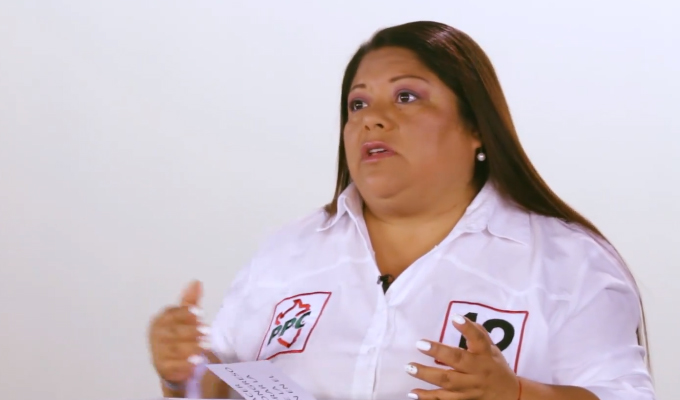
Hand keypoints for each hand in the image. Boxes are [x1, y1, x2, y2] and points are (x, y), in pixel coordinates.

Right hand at [148, 280, 210, 383]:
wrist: (171, 361)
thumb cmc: (180, 335)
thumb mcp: (185, 317)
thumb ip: (190, 301)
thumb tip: (197, 282)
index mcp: (161, 320)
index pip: (172, 315)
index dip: (186, 313)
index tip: (200, 313)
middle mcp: (156, 335)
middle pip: (174, 332)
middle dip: (191, 331)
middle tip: (207, 331)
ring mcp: (157, 352)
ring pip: (174, 349)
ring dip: (191, 347)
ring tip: (206, 346)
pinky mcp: (162, 368)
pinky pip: (173, 366)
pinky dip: (185, 365)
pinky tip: (196, 362)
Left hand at [406, 314, 520, 399]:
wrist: (510, 396)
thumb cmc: (496, 367)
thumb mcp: (493, 350)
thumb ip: (479, 334)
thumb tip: (460, 318)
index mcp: (486, 355)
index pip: (479, 339)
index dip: (468, 329)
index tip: (455, 319)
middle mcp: (478, 371)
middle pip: (458, 361)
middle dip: (438, 353)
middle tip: (420, 344)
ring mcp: (470, 388)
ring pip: (448, 382)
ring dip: (427, 375)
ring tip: (410, 367)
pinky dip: (428, 397)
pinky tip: (413, 393)